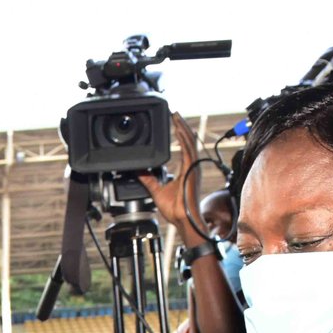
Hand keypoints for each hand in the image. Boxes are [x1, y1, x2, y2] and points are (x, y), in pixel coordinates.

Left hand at [136, 114, 203, 237]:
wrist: (183, 219)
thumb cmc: (176, 209)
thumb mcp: (157, 190)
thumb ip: (149, 179)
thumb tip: (139, 171)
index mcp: (186, 169)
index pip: (184, 147)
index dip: (180, 134)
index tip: (174, 123)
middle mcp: (191, 166)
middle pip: (188, 140)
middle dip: (182, 126)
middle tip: (175, 113)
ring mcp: (193, 167)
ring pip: (189, 142)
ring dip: (182, 128)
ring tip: (176, 116)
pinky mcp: (191, 170)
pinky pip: (188, 150)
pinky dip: (184, 139)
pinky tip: (178, 129)